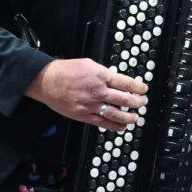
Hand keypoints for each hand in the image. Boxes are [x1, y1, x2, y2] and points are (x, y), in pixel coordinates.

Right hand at [25, 58, 147, 131]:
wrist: (47, 81)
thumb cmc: (66, 71)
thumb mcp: (90, 64)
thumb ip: (104, 73)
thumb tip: (116, 80)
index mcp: (101, 76)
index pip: (127, 83)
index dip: (139, 88)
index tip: (144, 89)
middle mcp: (99, 92)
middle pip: (125, 99)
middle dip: (138, 102)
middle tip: (143, 102)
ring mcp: (92, 105)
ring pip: (116, 114)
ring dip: (130, 117)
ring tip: (136, 117)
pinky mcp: (84, 115)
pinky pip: (103, 123)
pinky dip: (115, 126)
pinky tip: (123, 127)